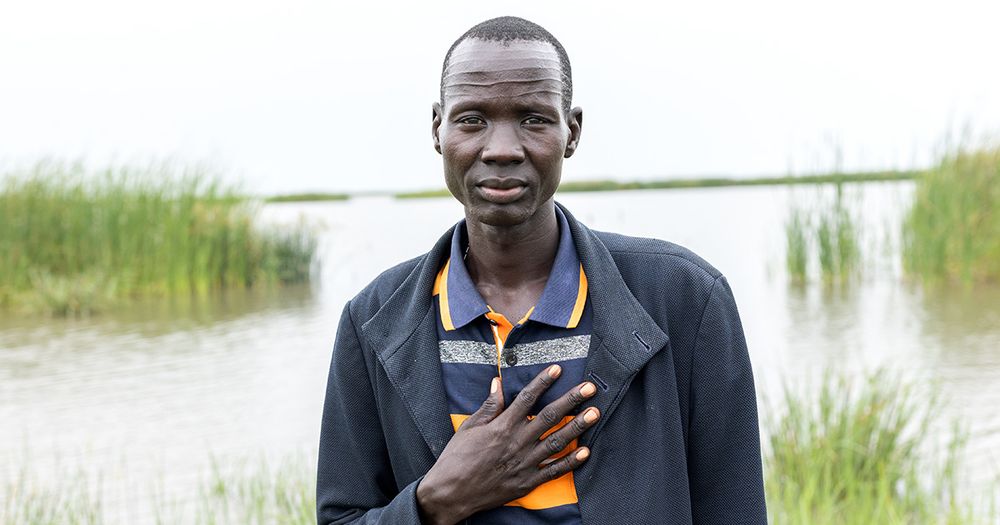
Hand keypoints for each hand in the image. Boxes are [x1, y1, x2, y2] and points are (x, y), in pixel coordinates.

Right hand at [415, 364, 599, 524]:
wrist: (451, 493)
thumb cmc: (457, 458)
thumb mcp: (469, 427)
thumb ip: (488, 406)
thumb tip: (497, 382)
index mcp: (502, 426)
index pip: (527, 398)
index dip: (543, 382)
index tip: (557, 369)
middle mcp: (517, 442)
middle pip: (549, 416)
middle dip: (571, 400)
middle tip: (589, 388)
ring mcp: (524, 463)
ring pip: (556, 441)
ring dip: (577, 426)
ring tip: (594, 413)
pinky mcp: (527, 482)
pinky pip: (553, 471)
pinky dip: (570, 462)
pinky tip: (586, 452)